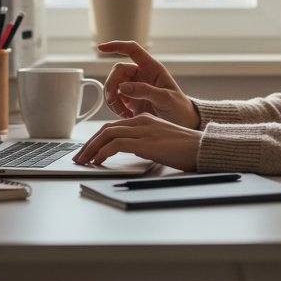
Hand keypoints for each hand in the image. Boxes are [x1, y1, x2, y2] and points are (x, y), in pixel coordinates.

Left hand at [73, 113, 202, 170]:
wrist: (202, 148)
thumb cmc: (186, 149)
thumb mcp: (161, 142)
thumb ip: (145, 143)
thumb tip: (131, 153)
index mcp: (145, 119)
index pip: (113, 127)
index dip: (97, 138)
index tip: (88, 150)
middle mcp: (141, 121)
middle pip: (106, 129)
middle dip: (89, 143)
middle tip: (79, 157)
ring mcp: (143, 130)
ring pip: (106, 135)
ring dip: (90, 148)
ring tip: (83, 161)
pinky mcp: (144, 142)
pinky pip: (115, 145)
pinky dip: (102, 152)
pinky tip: (98, 161)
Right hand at [98, 40, 200, 128]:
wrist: (181, 124)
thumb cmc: (179, 108)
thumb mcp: (166, 99)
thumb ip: (145, 91)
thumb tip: (122, 87)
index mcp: (152, 68)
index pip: (132, 49)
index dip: (116, 46)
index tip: (101, 48)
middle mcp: (141, 75)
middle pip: (117, 71)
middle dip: (111, 84)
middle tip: (113, 100)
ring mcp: (134, 88)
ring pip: (113, 85)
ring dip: (111, 98)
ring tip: (122, 113)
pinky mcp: (130, 101)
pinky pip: (115, 100)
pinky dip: (115, 108)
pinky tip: (126, 117)